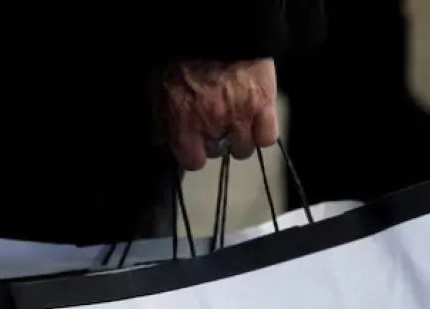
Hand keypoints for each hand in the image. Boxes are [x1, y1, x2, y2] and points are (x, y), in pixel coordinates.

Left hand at [159, 59, 278, 170]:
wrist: (220, 26)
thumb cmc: (187, 51)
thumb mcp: (161, 83)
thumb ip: (162, 114)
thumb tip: (161, 138)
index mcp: (185, 118)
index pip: (192, 160)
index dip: (195, 154)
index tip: (196, 146)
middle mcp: (212, 122)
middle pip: (220, 153)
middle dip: (218, 141)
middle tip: (218, 124)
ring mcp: (240, 115)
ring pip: (244, 149)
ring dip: (241, 138)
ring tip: (239, 121)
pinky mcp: (264, 104)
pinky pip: (268, 137)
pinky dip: (263, 132)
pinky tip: (258, 121)